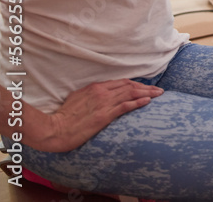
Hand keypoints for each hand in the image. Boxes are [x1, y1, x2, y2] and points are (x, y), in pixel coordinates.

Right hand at [32, 79, 162, 152]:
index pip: (121, 82)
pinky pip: (125, 106)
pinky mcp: (104, 115)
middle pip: (129, 86)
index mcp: (95, 87)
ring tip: (158, 94)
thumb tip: (98, 94)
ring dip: (147, 93)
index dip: (135, 84)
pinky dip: (138, 102)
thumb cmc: (64, 117)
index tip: (145, 87)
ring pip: (130, 94)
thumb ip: (90, 94)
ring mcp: (104, 103)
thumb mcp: (77, 98)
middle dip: (146, 87)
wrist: (54, 129)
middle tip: (158, 90)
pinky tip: (148, 101)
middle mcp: (101, 92)